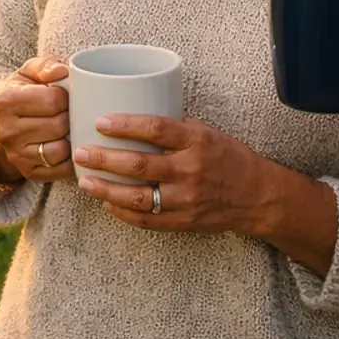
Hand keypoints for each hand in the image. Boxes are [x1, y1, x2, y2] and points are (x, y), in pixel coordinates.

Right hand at [0, 57, 73, 183]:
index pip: (53, 100)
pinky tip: (68, 145)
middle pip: (58, 125)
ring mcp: (16, 155)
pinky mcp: (28, 172)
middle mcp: (7, 131)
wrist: (1, 123)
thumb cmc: (23, 93)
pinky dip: (71, 158)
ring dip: (71, 139)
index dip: (66, 97)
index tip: (64, 96)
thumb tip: (62, 71)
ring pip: (60, 150)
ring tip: (68, 129)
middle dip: (70, 117)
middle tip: (68, 112)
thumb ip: (46, 65)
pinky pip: (61, 170)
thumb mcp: (29, 72)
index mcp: (6, 101)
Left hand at [72, 114, 286, 235]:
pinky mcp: (185, 222)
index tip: (101, 121)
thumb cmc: (230, 158)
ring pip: (139, 197)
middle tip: (80, 152)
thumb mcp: (208, 133)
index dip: (126, 125)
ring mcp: (187, 199)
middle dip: (104, 159)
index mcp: (197, 141)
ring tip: (84, 181)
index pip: (156, 129)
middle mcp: (191, 170)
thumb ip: (176, 128)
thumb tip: (136, 116)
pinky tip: (107, 203)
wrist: (259, 196)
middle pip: (140, 164)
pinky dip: (124, 213)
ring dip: (106, 189)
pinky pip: (148, 220)